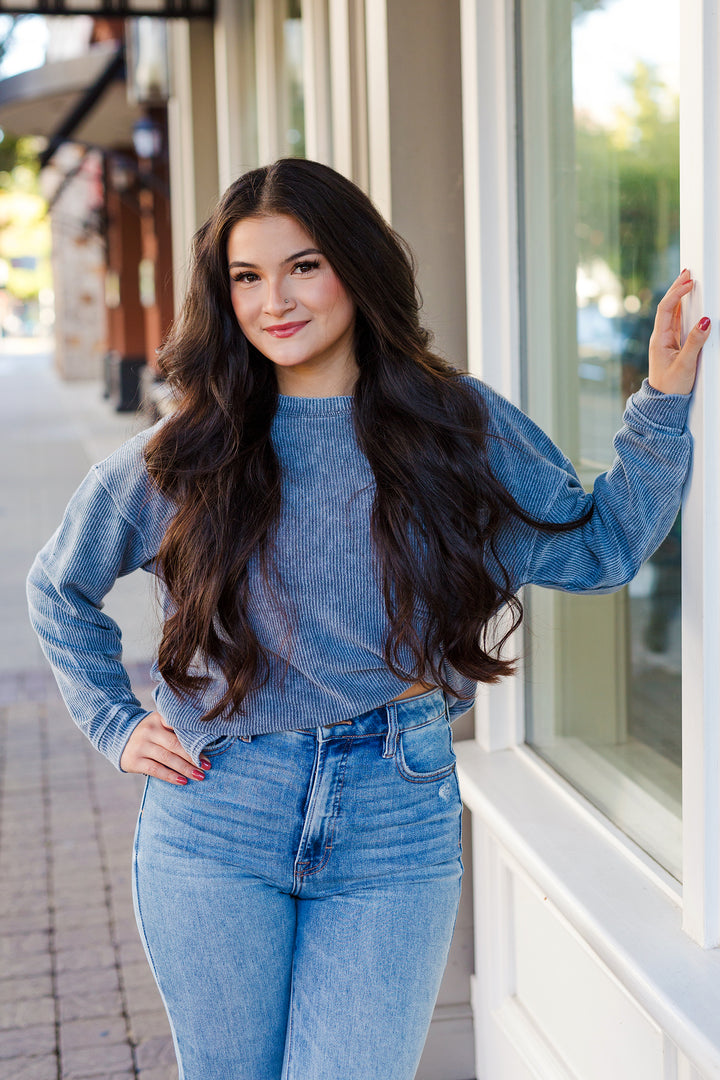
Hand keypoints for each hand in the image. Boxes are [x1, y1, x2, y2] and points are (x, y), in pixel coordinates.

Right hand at [120, 711, 210, 784]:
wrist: (117, 736)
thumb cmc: (150, 732)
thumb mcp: (159, 723)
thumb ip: (176, 729)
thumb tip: (204, 742)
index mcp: (158, 718)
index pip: (178, 725)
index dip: (193, 735)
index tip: (209, 743)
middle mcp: (149, 730)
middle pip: (175, 745)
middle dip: (193, 756)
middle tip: (207, 766)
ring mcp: (140, 745)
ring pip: (167, 758)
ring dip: (185, 768)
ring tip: (200, 776)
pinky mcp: (134, 760)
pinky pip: (156, 770)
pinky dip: (170, 776)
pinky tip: (183, 781)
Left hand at [648, 269, 710, 394]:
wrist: (663, 403)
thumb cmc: (671, 387)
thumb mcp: (686, 364)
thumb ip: (695, 343)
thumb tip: (705, 321)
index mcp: (659, 340)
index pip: (666, 309)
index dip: (676, 293)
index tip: (689, 282)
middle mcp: (660, 337)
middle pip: (667, 307)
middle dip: (677, 289)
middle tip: (687, 272)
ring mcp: (666, 341)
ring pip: (672, 313)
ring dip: (679, 296)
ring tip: (687, 280)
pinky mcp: (673, 346)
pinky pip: (677, 322)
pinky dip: (682, 309)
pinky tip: (687, 301)